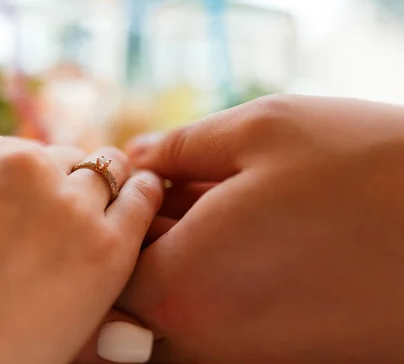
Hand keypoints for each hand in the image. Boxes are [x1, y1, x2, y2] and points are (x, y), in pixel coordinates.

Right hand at [0, 132, 162, 363]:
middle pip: (66, 161)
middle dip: (65, 183)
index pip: (22, 153)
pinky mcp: (108, 247)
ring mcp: (72, 206)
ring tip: (107, 206)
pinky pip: (143, 199)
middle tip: (68, 215)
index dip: (29, 181)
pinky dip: (146, 193)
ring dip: (108, 184)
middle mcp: (30, 166)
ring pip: (108, 173)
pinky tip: (146, 196)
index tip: (35, 204)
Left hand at [120, 95, 403, 362]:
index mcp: (183, 284)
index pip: (104, 262)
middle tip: (183, 186)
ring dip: (184, 254)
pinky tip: (257, 231)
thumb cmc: (366, 168)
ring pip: (178, 304)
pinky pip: (221, 318)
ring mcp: (244, 355)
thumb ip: (177, 147)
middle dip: (146, 236)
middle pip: (136, 290)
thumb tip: (134, 157)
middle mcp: (204, 337)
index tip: (144, 178)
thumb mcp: (261, 129)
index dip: (115, 214)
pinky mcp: (283, 355)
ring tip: (225, 204)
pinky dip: (220, 277)